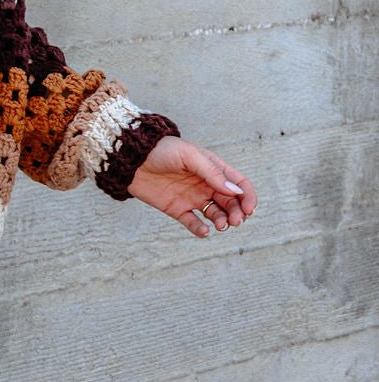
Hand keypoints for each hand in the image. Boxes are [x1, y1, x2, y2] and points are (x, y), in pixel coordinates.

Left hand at [128, 135, 256, 237]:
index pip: (239, 184)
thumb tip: (236, 192)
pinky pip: (193, 223)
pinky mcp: (177, 209)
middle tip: (235, 221)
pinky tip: (204, 231)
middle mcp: (206, 184)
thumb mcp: (189, 156)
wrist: (132, 159)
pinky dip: (201, 230)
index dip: (248, 196)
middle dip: (237, 213)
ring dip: (222, 222)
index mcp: (213, 168)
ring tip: (220, 226)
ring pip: (215, 214)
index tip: (249, 209)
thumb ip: (212, 173)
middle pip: (231, 202)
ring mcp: (192, 197)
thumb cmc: (162, 150)